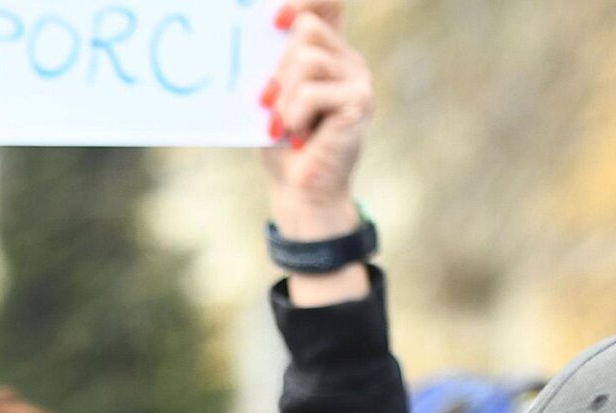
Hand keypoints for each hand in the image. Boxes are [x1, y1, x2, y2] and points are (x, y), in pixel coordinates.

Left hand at [260, 0, 372, 238]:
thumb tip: (256, 32)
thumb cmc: (281, 143)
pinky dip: (293, 115)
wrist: (299, 190)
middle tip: (269, 103)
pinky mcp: (359, 101)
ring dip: (283, 97)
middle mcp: (348, 59)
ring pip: (307, 60)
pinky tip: (297, 134)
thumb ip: (272, 65)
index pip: (328, 3)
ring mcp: (358, 78)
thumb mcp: (271, 97)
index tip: (276, 18)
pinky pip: (311, 92)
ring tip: (283, 125)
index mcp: (327, 52)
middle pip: (308, 28)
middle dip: (279, 66)